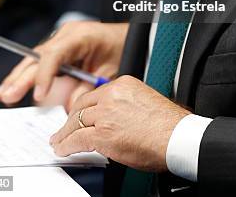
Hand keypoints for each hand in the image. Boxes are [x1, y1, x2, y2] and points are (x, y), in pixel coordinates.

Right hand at [0, 21, 127, 107]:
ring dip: (19, 78)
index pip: (55, 55)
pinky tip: (13, 87)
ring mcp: (60, 40)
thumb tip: (69, 109)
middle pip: (38, 57)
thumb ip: (88, 89)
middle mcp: (66, 35)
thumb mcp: (109, 70)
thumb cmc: (120, 48)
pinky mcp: (58, 48)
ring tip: (3, 94)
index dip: (44, 75)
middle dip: (22, 78)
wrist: (126, 35)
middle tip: (7, 95)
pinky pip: (40, 62)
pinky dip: (28, 75)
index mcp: (80, 36)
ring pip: (34, 59)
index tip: (38, 96)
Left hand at [50, 75, 189, 171]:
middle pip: (82, 106)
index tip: (80, 115)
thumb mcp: (145, 102)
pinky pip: (77, 139)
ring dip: (65, 133)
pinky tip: (62, 150)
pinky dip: (66, 145)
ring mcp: (105, 113)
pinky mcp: (102, 133)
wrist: (176, 137)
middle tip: (64, 128)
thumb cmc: (168, 125)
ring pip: (76, 122)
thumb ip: (126, 105)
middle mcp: (112, 95)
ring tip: (59, 141)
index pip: (96, 94)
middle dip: (71, 119)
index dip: (84, 108)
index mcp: (123, 84)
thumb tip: (116, 119)